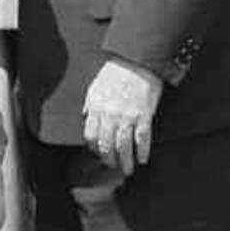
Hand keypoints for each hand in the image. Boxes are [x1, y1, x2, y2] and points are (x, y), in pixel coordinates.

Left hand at [83, 58, 164, 176]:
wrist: (136, 61)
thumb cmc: (116, 73)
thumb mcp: (95, 87)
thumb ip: (90, 104)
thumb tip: (86, 117)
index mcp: (96, 108)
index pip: (90, 136)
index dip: (94, 148)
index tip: (98, 154)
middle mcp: (109, 114)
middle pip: (106, 144)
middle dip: (109, 159)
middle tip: (113, 166)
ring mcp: (127, 116)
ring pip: (123, 145)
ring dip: (125, 161)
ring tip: (127, 169)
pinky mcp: (144, 115)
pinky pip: (142, 138)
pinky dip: (142, 151)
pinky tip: (142, 159)